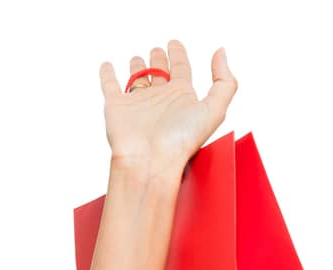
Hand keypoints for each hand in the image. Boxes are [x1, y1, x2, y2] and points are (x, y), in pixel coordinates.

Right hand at [99, 40, 237, 176]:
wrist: (151, 161)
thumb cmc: (182, 141)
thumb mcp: (214, 110)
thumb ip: (224, 83)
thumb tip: (221, 53)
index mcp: (182, 98)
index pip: (181, 70)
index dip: (179, 56)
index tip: (175, 44)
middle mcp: (161, 100)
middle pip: (159, 72)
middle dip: (159, 59)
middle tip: (158, 49)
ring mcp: (139, 103)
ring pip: (137, 78)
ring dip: (138, 66)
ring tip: (138, 58)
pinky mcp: (117, 106)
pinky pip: (110, 85)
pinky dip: (107, 75)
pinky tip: (107, 66)